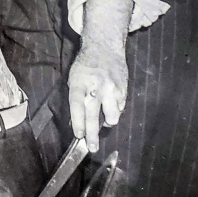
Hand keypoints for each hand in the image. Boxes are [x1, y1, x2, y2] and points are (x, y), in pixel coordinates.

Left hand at [67, 37, 128, 152]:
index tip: (79, 135)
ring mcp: (111, 89)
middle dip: (93, 134)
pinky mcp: (123, 90)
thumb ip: (76, 98)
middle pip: (94, 115)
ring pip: (112, 116)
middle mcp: (96, 87)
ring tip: (103, 120)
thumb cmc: (85, 66)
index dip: (78, 123)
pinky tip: (110, 105)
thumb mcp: (74, 78)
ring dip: (107, 122)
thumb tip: (78, 122)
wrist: (104, 48)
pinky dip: (115, 111)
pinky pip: (120, 109)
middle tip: (91, 148)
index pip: (77, 106)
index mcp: (80, 83)